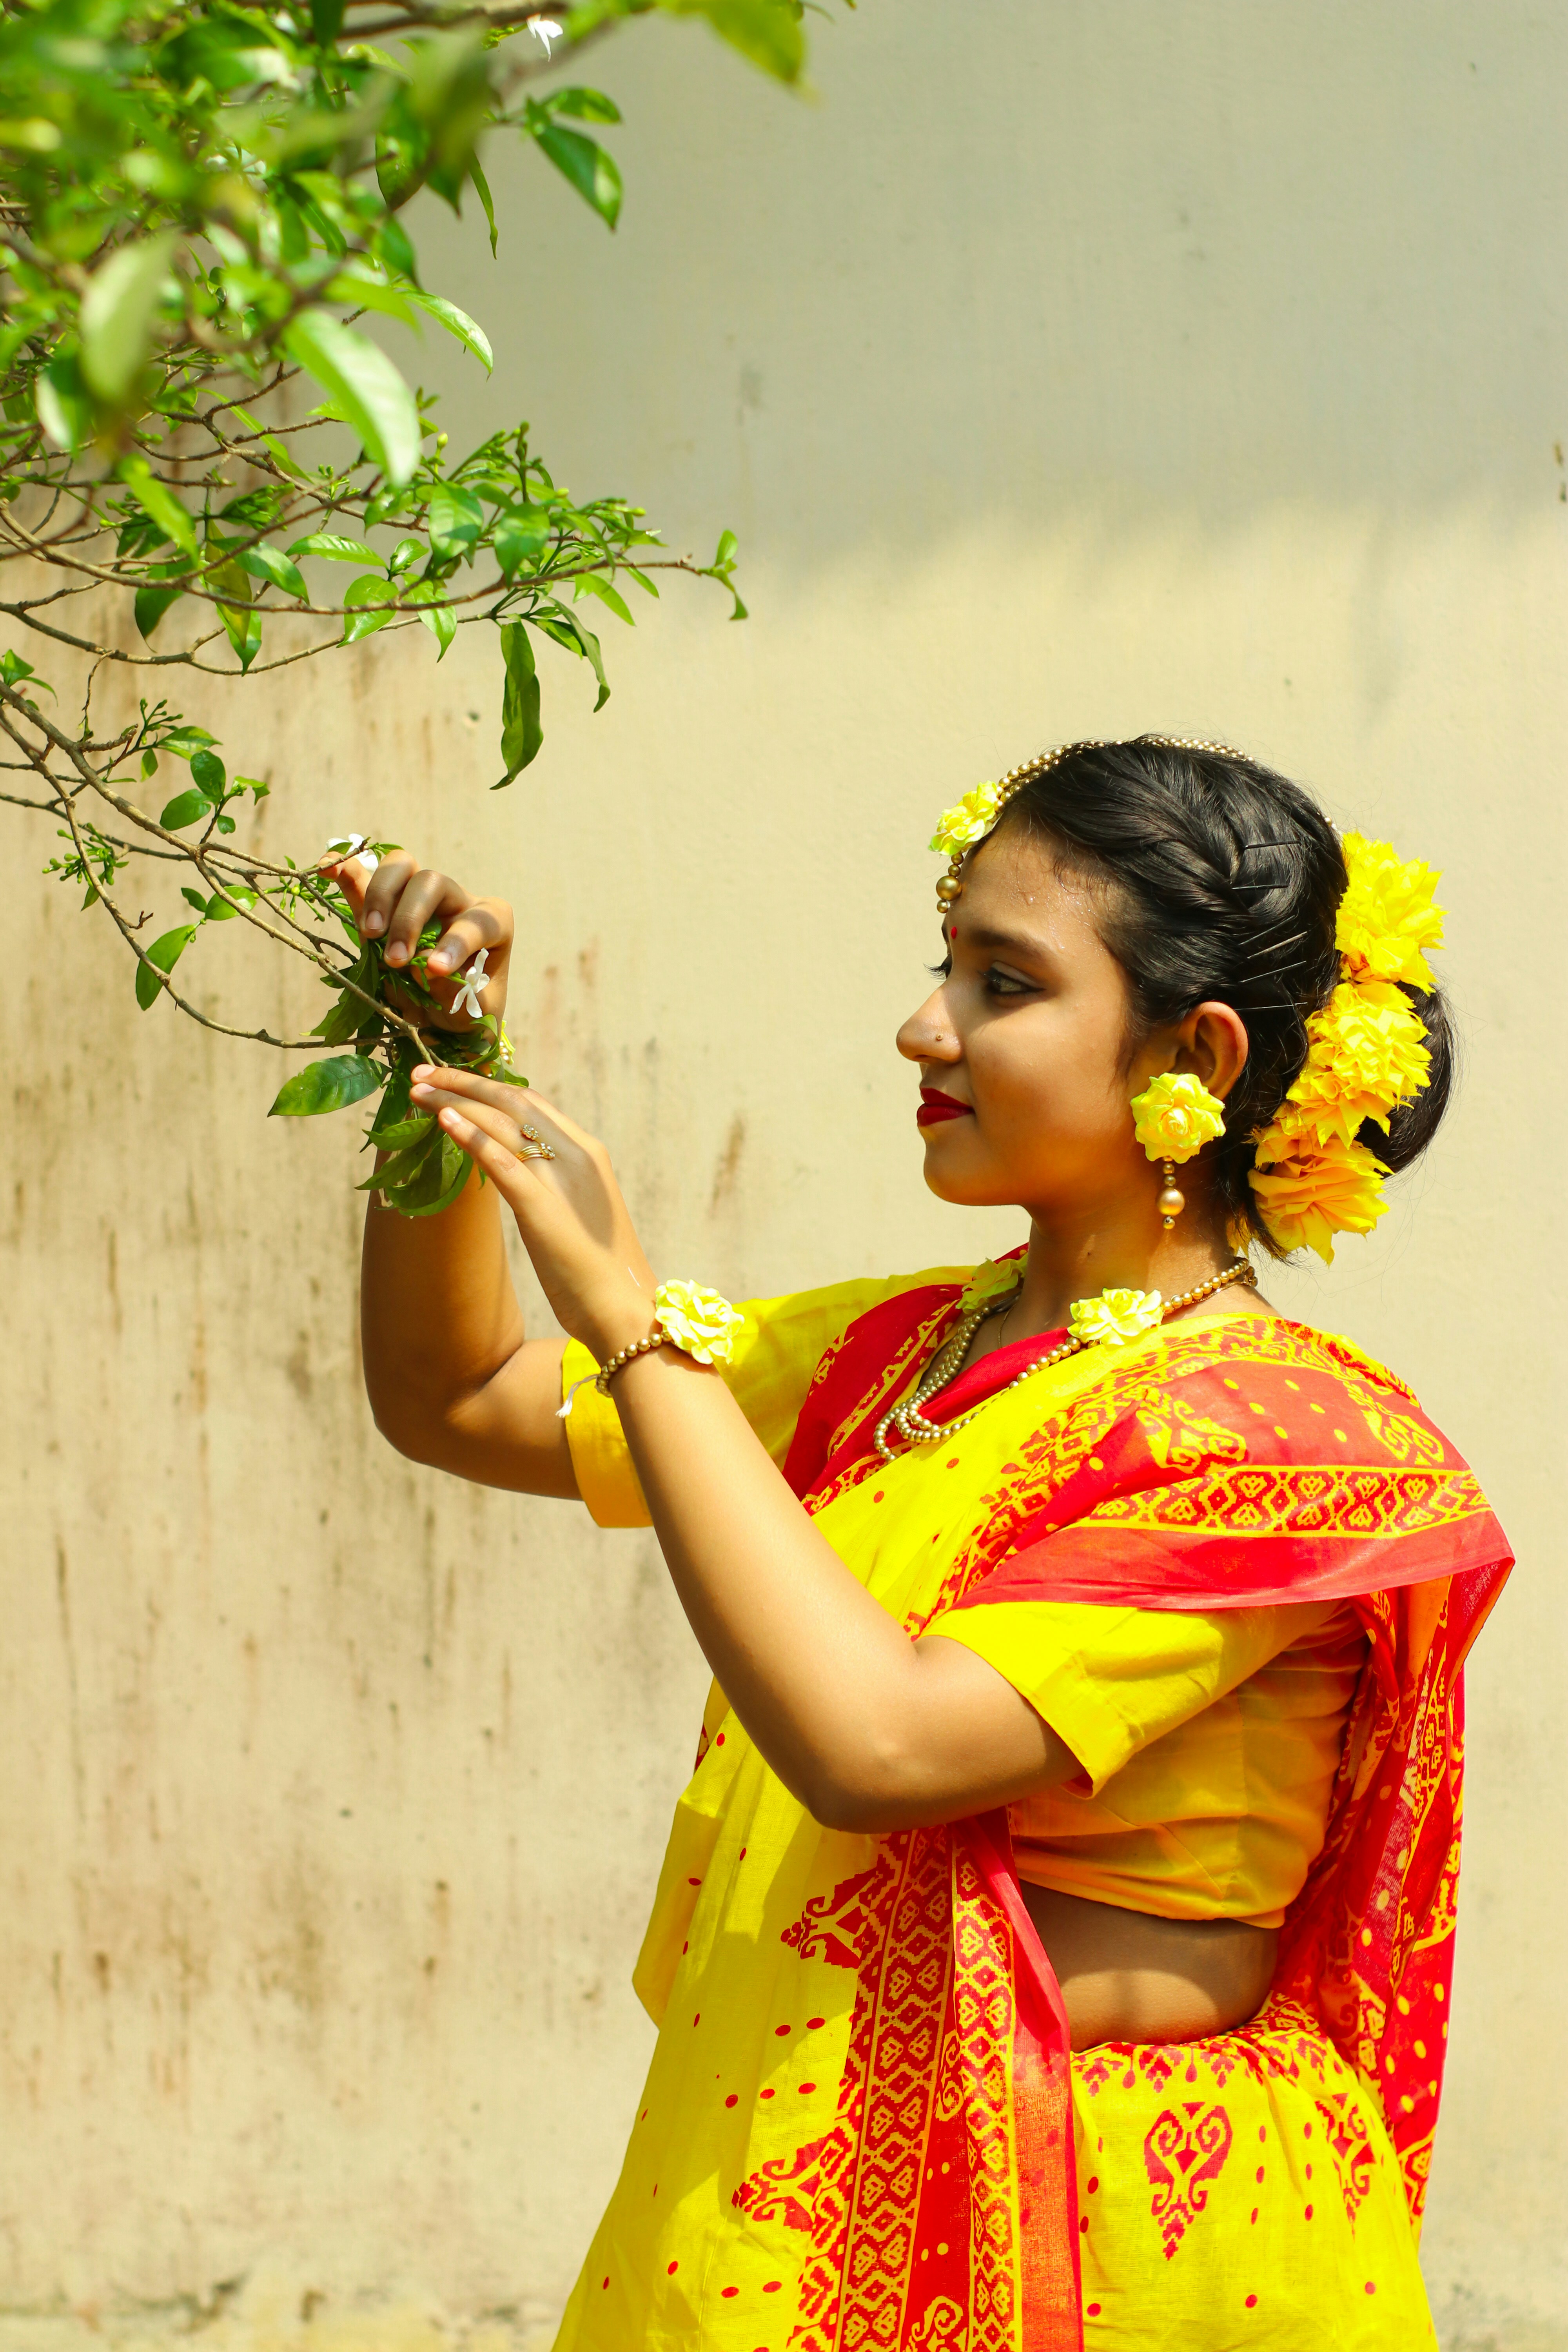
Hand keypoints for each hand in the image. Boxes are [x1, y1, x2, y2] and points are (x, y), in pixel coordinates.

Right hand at [324, 848, 512, 1030]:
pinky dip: (346, 870)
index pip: (477, 920)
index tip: (435, 969)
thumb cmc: (465, 1011)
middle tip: (395, 959)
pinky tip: (328, 868)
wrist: (442, 1021)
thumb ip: (455, 987)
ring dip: (380, 898)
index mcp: (491, 923)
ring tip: (370, 934)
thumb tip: (424, 962)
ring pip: (400, 868)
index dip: (455, 941)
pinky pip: (363, 876)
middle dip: (410, 919)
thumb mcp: (471, 1009)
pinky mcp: (384, 904)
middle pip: (432, 882)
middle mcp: (457, 901)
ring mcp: (418, 897)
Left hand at [408, 1064, 655, 1360]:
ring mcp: (560, 1178)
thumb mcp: (578, 1209)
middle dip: (463, 1081)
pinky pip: (501, 1161)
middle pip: (512, 1101)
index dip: (487, 1085)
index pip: (531, 1102)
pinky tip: (442, 1120)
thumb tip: (514, 1168)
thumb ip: (552, 1181)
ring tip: (418, 1091)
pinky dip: (470, 1136)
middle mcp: (576, 1154)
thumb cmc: (599, 1268)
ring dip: (454, 1100)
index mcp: (587, 1151)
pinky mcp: (542, 1207)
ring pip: (501, 1122)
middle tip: (422, 1072)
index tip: (450, 1078)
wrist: (624, 1307)